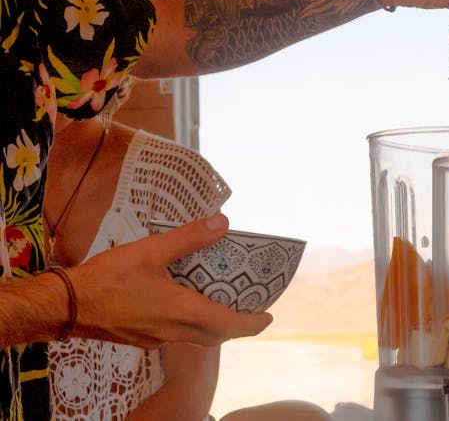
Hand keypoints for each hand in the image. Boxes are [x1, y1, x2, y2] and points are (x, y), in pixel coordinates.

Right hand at [67, 214, 272, 347]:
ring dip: (215, 326)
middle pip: (217, 336)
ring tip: (221, 304)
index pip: (231, 325)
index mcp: (183, 312)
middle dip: (237, 326)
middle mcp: (175, 331)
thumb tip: (223, 223)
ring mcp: (157, 339)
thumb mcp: (152, 250)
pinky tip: (184, 305)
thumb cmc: (108, 278)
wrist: (66, 306)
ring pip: (198, 339)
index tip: (267, 316)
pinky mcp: (142, 339)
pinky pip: (178, 336)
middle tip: (248, 309)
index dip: (253, 323)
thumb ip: (189, 238)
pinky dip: (192, 326)